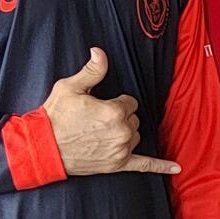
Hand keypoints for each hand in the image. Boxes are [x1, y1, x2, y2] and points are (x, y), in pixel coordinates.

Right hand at [42, 49, 179, 175]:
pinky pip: (144, 165)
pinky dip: (160, 166)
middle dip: (120, 117)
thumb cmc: (55, 117)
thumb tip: (100, 51)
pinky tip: (176, 167)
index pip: (130, 102)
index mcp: (114, 112)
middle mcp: (122, 132)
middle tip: (96, 120)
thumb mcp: (70, 87)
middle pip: (134, 119)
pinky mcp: (117, 165)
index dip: (116, 102)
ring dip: (125, 133)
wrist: (43, 147)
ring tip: (102, 133)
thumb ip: (92, 70)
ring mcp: (121, 150)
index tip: (100, 106)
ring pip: (136, 136)